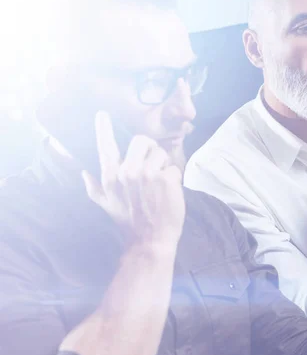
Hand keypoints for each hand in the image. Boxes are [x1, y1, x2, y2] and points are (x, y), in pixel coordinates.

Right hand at [82, 111, 184, 250]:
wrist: (150, 240)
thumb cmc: (129, 222)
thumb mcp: (105, 204)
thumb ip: (94, 186)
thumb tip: (82, 172)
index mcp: (111, 176)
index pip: (106, 147)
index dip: (104, 129)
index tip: (102, 114)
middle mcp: (127, 172)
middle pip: (142, 140)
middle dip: (151, 150)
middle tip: (153, 166)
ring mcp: (148, 174)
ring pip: (162, 153)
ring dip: (164, 166)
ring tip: (160, 184)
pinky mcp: (166, 179)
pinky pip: (175, 168)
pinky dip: (175, 179)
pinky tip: (169, 193)